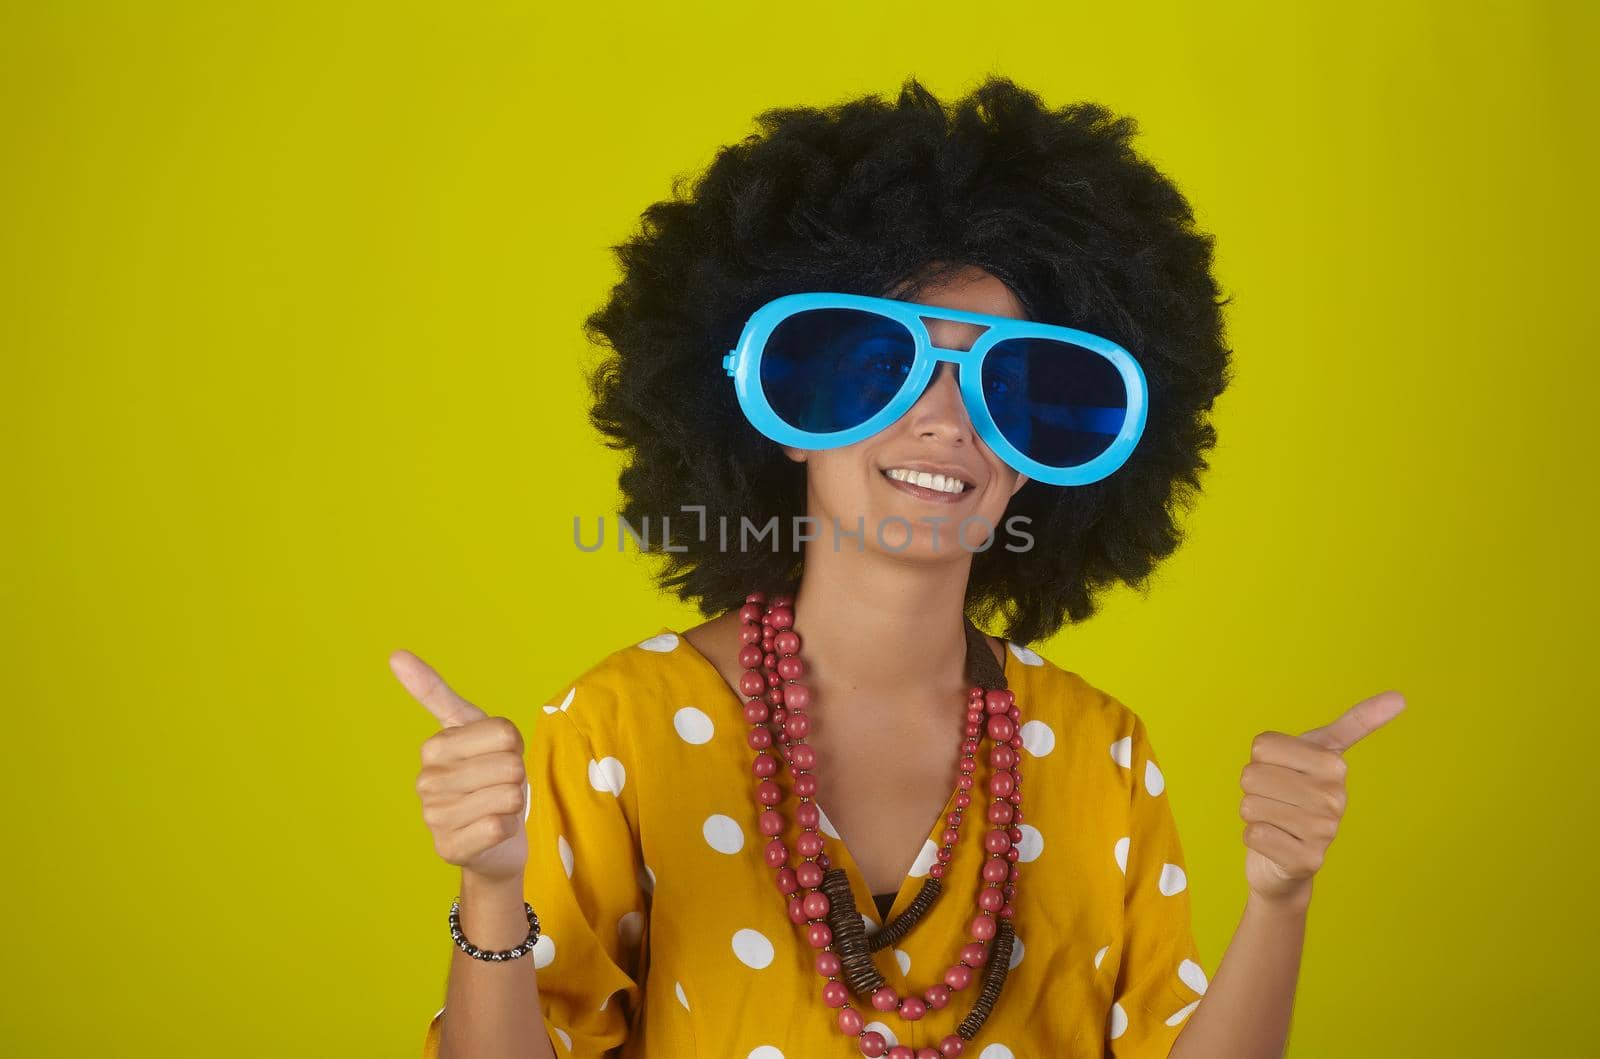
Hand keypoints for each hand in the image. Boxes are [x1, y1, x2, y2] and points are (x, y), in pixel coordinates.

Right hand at [392, 648, 529, 883]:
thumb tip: (395, 653)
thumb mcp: (473, 728)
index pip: (505, 734)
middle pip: (510, 765)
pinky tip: (491, 831)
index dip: (514, 745)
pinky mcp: (449, 848)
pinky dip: (506, 828)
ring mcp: (435, 816)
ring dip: (513, 803)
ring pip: (507, 796)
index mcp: (435, 747)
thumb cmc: (488, 777)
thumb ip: (436, 693)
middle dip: (516, 776)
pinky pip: (497, 827)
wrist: (493, 839)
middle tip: (500, 785)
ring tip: (495, 806)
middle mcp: (428, 780)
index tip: (499, 752)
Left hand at [1239, 689, 1405, 909]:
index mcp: (1334, 765)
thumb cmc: (1296, 796)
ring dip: (1254, 813)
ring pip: (1250, 805)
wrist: (1285, 859)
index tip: (1282, 769)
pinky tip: (1276, 842)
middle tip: (1275, 800)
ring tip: (1276, 820)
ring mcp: (1324, 831)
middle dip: (1253, 789)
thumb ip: (1355, 723)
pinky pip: (1254, 834)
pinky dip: (1254, 837)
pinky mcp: (1307, 860)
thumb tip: (1401, 696)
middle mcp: (1336, 798)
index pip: (1263, 746)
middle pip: (1252, 775)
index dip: (1259, 758)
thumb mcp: (1318, 752)